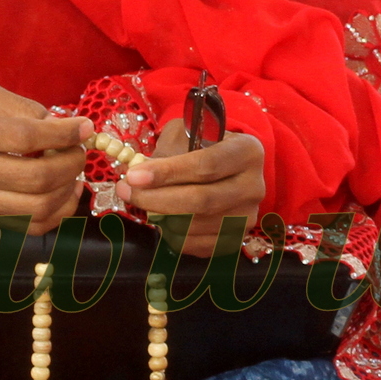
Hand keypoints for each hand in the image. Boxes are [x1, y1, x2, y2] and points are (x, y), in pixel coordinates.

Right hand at [0, 80, 88, 232]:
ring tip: (72, 169)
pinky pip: (32, 227)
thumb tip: (61, 123)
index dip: (63, 134)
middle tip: (79, 149)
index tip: (84, 127)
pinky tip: (65, 192)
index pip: (24, 137)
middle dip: (71, 162)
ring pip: (38, 207)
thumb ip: (19, 104)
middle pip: (36, 177)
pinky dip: (59, 213)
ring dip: (68, 187)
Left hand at [125, 118, 265, 257]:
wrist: (228, 169)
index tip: (134, 175)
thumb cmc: (204, 145)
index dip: (168, 172)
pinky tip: (160, 217)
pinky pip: (195, 244)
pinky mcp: (235, 239)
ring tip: (140, 201)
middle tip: (125, 190)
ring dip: (159, 216)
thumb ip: (167, 151)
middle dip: (156, 198)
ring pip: (194, 226)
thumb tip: (139, 174)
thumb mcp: (188, 134)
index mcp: (248, 152)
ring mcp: (248, 217)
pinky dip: (170, 234)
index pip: (207, 165)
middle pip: (201, 200)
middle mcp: (254, 186)